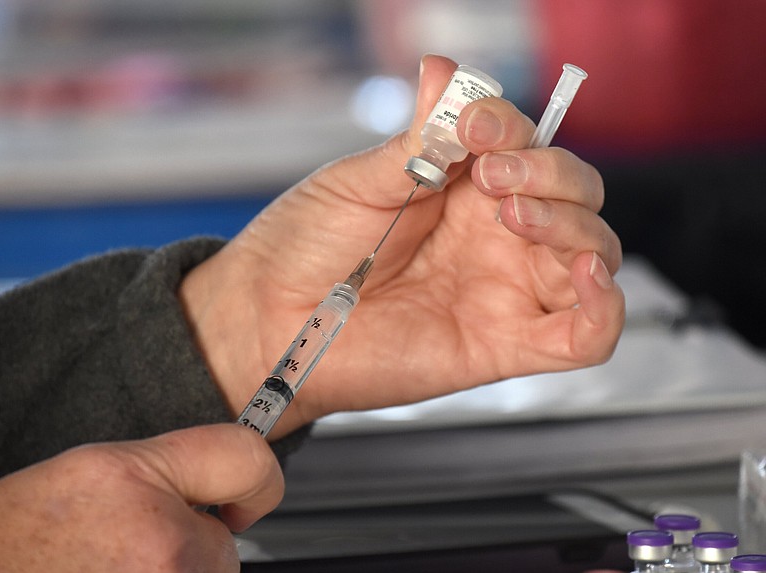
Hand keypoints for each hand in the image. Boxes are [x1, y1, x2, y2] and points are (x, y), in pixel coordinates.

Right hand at [0, 425, 283, 571]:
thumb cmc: (10, 548)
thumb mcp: (89, 472)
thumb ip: (168, 470)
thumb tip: (228, 489)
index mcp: (135, 481)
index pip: (248, 459)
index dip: (255, 479)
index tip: (244, 500)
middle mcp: (161, 544)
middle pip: (222, 544)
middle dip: (187, 545)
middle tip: (121, 550)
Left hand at [180, 54, 624, 437]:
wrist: (268, 317)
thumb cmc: (305, 247)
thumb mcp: (363, 180)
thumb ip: (422, 138)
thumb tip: (447, 72)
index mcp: (462, 191)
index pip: (529, 147)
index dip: (515, 129)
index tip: (474, 126)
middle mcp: (493, 238)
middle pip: (576, 194)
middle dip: (549, 172)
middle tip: (492, 176)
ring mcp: (504, 291)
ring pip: (593, 253)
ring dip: (573, 224)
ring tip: (514, 214)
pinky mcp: (505, 346)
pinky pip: (585, 337)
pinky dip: (606, 308)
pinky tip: (583, 275)